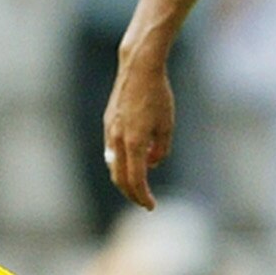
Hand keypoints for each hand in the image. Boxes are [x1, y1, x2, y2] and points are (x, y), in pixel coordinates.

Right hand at [102, 47, 173, 209]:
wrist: (138, 68)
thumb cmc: (157, 95)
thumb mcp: (167, 125)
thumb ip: (161, 149)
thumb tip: (152, 164)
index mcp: (134, 142)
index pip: (136, 180)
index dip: (143, 196)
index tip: (151, 206)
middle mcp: (117, 140)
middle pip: (120, 178)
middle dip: (132, 193)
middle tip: (144, 202)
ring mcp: (110, 131)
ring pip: (113, 165)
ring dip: (124, 179)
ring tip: (137, 186)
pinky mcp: (108, 122)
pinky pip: (111, 150)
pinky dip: (120, 162)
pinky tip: (131, 162)